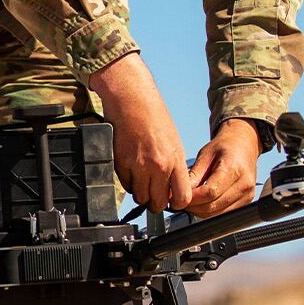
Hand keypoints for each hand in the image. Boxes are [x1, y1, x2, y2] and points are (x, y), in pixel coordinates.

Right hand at [85, 53, 190, 213]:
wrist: (133, 101)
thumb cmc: (154, 118)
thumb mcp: (173, 142)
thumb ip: (173, 167)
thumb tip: (171, 188)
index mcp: (175, 159)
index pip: (182, 197)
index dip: (176, 203)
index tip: (171, 201)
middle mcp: (158, 166)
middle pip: (157, 203)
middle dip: (155, 202)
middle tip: (154, 194)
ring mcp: (138, 166)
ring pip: (140, 197)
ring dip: (140, 193)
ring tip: (142, 180)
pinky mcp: (121, 164)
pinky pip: (126, 185)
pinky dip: (128, 181)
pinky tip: (131, 169)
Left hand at [185, 119, 262, 218]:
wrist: (244, 145)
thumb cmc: (225, 147)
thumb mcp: (205, 154)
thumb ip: (194, 175)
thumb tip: (179, 193)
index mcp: (234, 169)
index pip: (209, 192)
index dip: (191, 198)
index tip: (178, 197)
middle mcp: (244, 184)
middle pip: (212, 206)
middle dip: (192, 206)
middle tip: (181, 199)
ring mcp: (247, 195)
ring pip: (215, 214)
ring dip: (199, 210)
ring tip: (191, 199)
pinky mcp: (246, 202)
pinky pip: (222, 214)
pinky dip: (209, 211)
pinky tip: (203, 201)